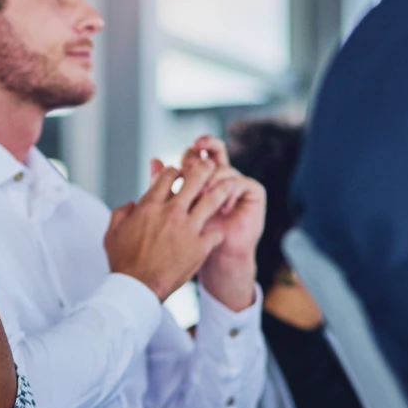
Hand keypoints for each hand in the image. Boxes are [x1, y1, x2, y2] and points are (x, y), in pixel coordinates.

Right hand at [103, 158, 234, 300]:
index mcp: (150, 206)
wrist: (136, 287)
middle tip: (210, 166)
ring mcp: (188, 228)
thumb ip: (121, 213)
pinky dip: (218, 232)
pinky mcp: (200, 247)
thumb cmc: (123, 261)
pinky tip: (219, 232)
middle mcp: (171, 212)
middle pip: (194, 179)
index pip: (168, 176)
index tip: (180, 173)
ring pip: (212, 200)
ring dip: (222, 190)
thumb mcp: (112, 233)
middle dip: (203, 169)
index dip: (176, 171)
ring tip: (230, 184)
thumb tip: (130, 203)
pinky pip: (216, 233)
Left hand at [161, 136, 265, 311]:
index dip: (191, 151)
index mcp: (201, 178)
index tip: (183, 155)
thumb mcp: (171, 211)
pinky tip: (223, 208)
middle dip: (208, 145)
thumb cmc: (189, 240)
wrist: (215, 261)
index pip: (197, 155)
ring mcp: (237, 184)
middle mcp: (220, 177)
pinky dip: (232, 193)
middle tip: (197, 152)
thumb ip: (162, 186)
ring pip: (226, 168)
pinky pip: (244, 184)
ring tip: (204, 193)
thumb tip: (153, 160)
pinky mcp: (254, 194)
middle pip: (215, 151)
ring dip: (214, 178)